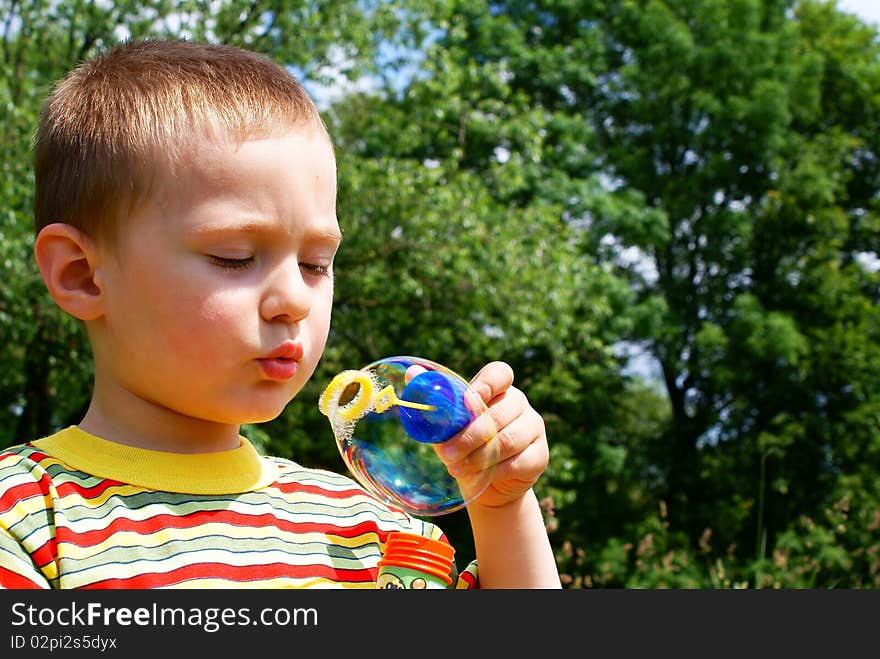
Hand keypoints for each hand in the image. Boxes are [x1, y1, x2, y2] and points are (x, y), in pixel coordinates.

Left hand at [433, 361, 549, 508]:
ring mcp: (534, 428)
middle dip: (470, 435)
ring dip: (479, 456)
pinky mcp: (540, 455)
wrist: (487, 486)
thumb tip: (412, 372)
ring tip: (456, 467)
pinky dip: (496, 471)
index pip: (500, 373)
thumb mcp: (447, 425)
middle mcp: (520, 404)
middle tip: (445, 453)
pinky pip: (519, 462)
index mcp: (498, 389)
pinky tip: (479, 476)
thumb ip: (434, 400)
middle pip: (500, 412)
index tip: (466, 401)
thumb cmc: (464, 447)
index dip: (485, 384)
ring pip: (509, 439)